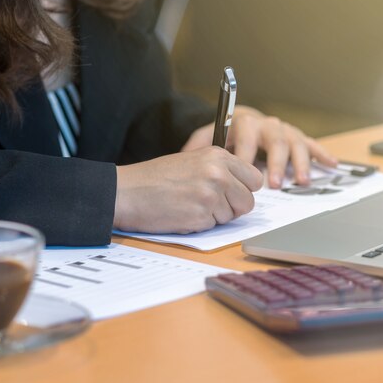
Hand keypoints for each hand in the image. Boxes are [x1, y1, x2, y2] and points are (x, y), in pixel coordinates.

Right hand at [113, 147, 262, 233]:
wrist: (127, 192)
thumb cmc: (156, 178)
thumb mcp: (192, 161)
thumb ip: (220, 170)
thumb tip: (245, 187)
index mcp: (218, 156)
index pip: (255, 178)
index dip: (244, 189)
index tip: (231, 193)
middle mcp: (218, 173)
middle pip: (248, 201)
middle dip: (232, 207)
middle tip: (208, 203)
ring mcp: (210, 194)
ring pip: (232, 216)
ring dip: (215, 216)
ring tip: (189, 204)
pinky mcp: (201, 215)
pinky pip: (214, 226)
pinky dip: (200, 224)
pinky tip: (182, 213)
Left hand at [181, 106, 337, 187]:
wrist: (240, 120)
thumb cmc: (224, 136)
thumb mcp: (206, 138)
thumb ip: (198, 148)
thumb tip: (187, 159)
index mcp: (244, 122)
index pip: (247, 137)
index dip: (248, 155)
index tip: (248, 174)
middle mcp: (267, 123)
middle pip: (275, 140)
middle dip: (276, 163)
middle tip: (275, 184)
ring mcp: (284, 130)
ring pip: (294, 143)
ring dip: (299, 162)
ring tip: (301, 182)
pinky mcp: (297, 137)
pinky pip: (311, 144)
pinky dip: (322, 154)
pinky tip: (332, 165)